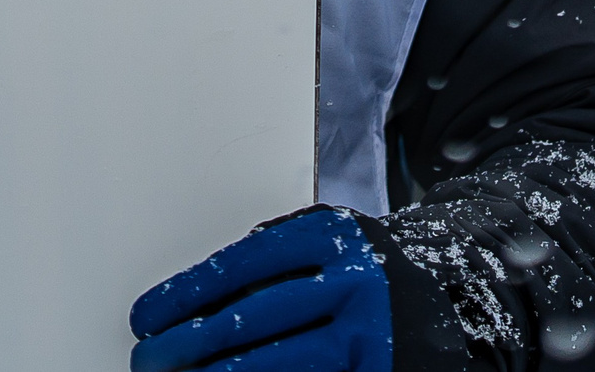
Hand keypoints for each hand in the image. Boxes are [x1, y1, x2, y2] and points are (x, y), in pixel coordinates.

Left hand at [130, 208, 391, 371]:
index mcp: (332, 236)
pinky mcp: (379, 371)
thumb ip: (271, 261)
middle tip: (148, 359)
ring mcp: (372, 333)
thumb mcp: (327, 247)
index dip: (186, 295)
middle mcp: (356, 280)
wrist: (448, 302)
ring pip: (280, 363)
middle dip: (190, 343)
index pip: (241, 266)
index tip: (147, 318)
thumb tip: (190, 303)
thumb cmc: (365, 276)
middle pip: (254, 318)